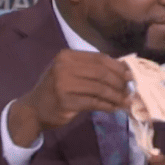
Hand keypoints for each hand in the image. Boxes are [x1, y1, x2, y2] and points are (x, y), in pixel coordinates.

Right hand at [9, 49, 132, 145]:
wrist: (34, 109)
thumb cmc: (57, 89)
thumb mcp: (70, 72)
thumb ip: (92, 69)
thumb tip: (124, 71)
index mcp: (67, 56)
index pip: (100, 58)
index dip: (118, 67)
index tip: (131, 76)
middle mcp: (64, 67)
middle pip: (102, 73)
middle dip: (120, 83)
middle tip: (130, 91)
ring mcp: (64, 84)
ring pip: (100, 89)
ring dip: (117, 96)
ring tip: (126, 102)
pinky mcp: (66, 102)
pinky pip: (94, 103)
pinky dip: (108, 106)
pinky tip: (115, 108)